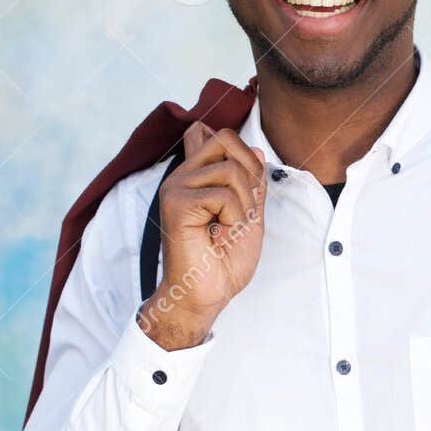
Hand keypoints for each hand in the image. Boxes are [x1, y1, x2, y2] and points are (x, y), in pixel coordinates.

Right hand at [138, 121, 267, 349]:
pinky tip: (220, 235)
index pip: (215, 135)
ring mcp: (176, 187)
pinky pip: (223, 194)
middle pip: (226, 139)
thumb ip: (251, 183)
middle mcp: (183, 177)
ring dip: (244, 203)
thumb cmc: (223, 262)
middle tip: (241, 211)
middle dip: (249, 175)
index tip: (245, 192)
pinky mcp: (175, 203)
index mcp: (196, 177)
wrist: (206, 295)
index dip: (243, 155)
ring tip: (228, 228)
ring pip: (230, 168)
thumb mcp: (250, 215)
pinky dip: (234, 218)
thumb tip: (255, 150)